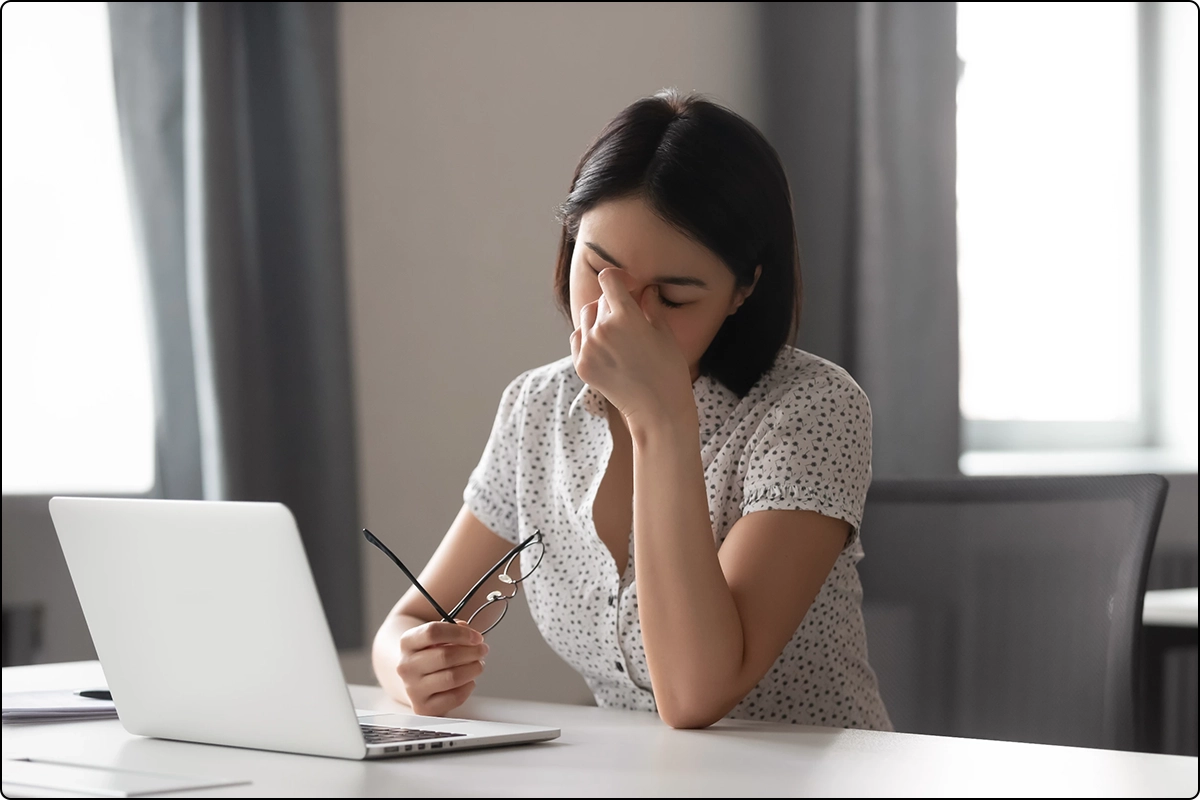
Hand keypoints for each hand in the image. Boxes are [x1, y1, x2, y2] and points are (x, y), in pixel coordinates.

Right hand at [396, 621, 488, 715]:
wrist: (413, 678)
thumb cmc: (430, 654)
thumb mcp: (436, 636)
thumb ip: (454, 630)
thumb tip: (471, 637)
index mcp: (407, 642)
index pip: (433, 632)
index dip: (460, 633)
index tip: (476, 637)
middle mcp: (406, 666)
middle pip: (445, 656)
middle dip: (472, 652)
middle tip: (482, 650)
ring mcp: (413, 689)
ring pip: (452, 678)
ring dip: (473, 669)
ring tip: (478, 665)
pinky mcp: (423, 707)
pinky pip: (454, 697)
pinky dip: (468, 687)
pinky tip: (469, 681)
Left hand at [570, 269, 693, 427]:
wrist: (657, 410)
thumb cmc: (669, 370)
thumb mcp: (664, 334)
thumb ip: (650, 306)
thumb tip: (645, 289)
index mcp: (625, 316)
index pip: (608, 278)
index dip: (618, 278)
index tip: (628, 286)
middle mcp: (602, 329)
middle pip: (600, 300)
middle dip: (614, 304)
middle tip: (631, 321)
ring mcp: (588, 348)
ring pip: (586, 317)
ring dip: (599, 319)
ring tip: (618, 336)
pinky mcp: (581, 364)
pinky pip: (578, 338)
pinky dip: (589, 337)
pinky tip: (607, 349)